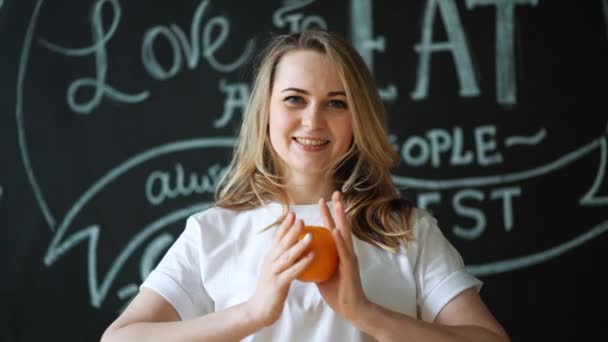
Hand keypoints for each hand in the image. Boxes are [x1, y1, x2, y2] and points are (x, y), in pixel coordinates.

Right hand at [246, 212, 314, 326]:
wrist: (259, 310)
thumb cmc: (271, 289)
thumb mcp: (275, 270)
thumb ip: (282, 258)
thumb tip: (293, 246)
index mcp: (270, 257)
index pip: (277, 238)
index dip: (285, 226)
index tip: (293, 213)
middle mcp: (270, 262)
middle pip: (282, 243)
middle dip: (292, 230)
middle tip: (302, 219)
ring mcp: (273, 272)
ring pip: (287, 256)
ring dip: (299, 245)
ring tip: (311, 235)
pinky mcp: (278, 284)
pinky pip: (292, 272)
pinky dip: (302, 263)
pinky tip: (312, 256)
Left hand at [317, 191, 370, 323]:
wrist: (351, 308)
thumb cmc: (337, 292)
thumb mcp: (322, 272)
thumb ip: (315, 260)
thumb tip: (302, 252)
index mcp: (339, 252)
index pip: (333, 228)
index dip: (328, 214)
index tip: (323, 200)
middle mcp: (346, 251)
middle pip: (342, 225)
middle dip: (338, 208)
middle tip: (335, 192)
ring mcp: (350, 257)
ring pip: (345, 233)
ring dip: (341, 218)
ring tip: (338, 204)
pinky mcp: (350, 267)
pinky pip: (343, 251)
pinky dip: (339, 240)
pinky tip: (335, 230)